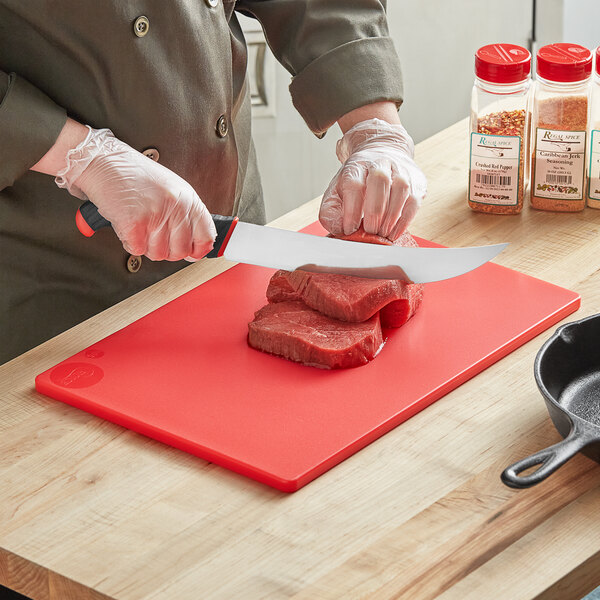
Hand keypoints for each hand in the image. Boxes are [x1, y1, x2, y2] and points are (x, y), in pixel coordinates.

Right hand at [55, 127, 215, 260]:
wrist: (104, 161)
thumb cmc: (135, 176)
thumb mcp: (172, 189)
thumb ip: (186, 215)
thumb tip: (196, 246)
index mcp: (188, 198)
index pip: (206, 237)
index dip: (197, 251)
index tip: (191, 253)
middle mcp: (176, 206)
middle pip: (180, 251)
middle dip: (166, 249)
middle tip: (154, 235)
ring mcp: (156, 215)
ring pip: (158, 253)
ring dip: (146, 245)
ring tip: (140, 225)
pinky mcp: (134, 222)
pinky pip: (137, 250)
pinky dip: (130, 242)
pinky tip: (128, 226)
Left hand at [319, 118, 425, 240]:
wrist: (382, 154)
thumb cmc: (358, 181)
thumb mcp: (336, 192)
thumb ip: (330, 211)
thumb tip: (338, 229)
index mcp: (357, 165)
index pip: (354, 184)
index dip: (352, 210)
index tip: (349, 229)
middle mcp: (380, 162)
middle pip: (380, 180)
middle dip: (374, 211)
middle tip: (370, 231)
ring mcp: (401, 169)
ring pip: (401, 188)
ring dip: (392, 216)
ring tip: (382, 234)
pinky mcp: (416, 180)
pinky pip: (414, 199)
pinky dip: (405, 219)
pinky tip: (395, 232)